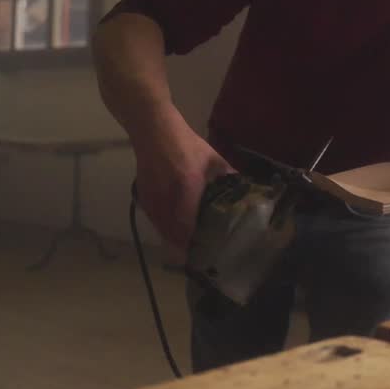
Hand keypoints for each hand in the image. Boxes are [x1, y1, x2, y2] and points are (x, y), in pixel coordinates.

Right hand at [131, 118, 234, 249]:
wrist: (153, 131)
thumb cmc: (186, 144)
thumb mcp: (212, 159)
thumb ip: (229, 178)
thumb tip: (246, 193)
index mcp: (187, 186)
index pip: (186, 225)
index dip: (191, 245)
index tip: (201, 257)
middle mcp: (166, 197)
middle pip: (171, 234)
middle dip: (184, 248)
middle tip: (199, 254)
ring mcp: (152, 198)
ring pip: (162, 230)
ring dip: (174, 239)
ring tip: (190, 246)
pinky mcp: (143, 198)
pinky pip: (155, 221)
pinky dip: (165, 228)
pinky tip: (177, 229)